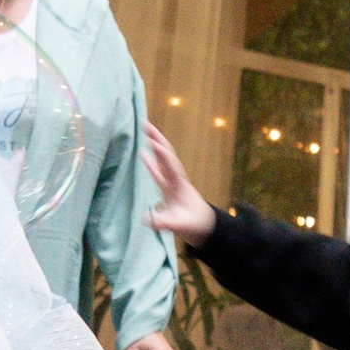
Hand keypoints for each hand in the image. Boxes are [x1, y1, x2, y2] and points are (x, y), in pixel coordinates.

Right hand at [141, 126, 216, 245]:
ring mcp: (174, 181)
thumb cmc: (194, 224)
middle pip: (167, 156)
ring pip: (163, 159)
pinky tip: (143, 153)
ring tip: (145, 130)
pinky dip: (152, 159)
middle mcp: (177, 180)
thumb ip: (163, 222)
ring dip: (155, 144)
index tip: (153, 143)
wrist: (206, 225)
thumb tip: (146, 219)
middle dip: (157, 139)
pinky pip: (160, 168)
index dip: (162, 156)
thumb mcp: (179, 225)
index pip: (171, 168)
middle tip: (145, 124)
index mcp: (180, 187)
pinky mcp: (170, 185)